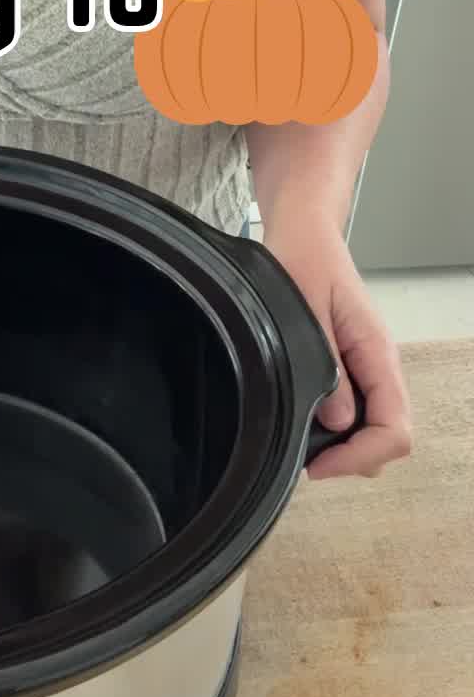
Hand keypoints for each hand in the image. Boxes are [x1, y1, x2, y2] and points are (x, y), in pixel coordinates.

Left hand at [264, 218, 412, 481]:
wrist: (305, 232)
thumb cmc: (303, 260)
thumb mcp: (306, 308)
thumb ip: (326, 365)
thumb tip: (338, 422)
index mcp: (377, 352)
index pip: (395, 429)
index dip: (360, 456)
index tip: (316, 464)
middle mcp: (379, 365)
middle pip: (389, 436)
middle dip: (353, 458)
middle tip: (306, 459)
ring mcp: (367, 367)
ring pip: (375, 428)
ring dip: (345, 446)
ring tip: (302, 441)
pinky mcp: (352, 366)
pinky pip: (359, 411)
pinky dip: (338, 428)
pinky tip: (306, 420)